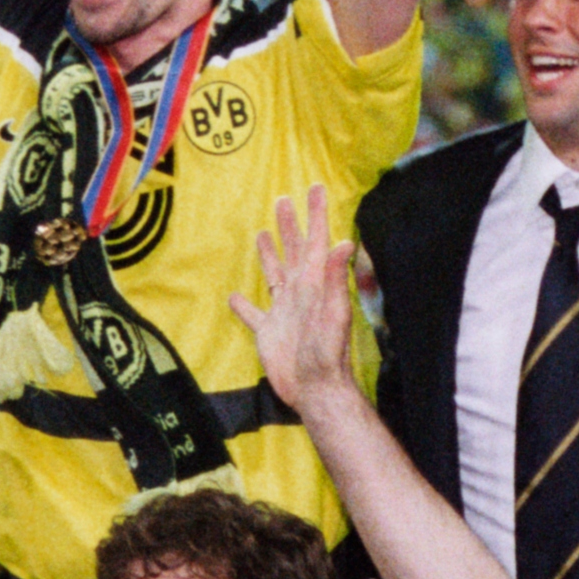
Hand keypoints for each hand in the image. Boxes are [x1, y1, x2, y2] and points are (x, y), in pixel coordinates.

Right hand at [230, 187, 359, 412]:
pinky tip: (234, 297)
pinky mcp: (268, 332)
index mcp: (315, 283)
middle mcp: (300, 292)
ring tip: (263, 233)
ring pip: (274, 274)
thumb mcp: (334, 312)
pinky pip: (252, 314)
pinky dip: (243, 306)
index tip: (314, 188)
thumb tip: (345, 243)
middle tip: (284, 200)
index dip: (316, 215)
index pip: (316, 241)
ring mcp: (284, 311)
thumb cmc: (327, 353)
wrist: (315, 389)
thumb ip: (337, 278)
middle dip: (290, 225)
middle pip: (294, 251)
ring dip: (269, 253)